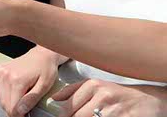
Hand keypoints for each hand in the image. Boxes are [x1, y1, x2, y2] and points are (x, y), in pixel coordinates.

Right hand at [0, 47, 60, 116]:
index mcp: (17, 79)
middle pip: (4, 103)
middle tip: (25, 111)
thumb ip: (32, 99)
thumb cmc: (45, 68)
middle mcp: (6, 75)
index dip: (19, 115)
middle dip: (14, 111)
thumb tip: (21, 110)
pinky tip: (13, 92)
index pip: (12, 107)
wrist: (41, 55)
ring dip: (8, 103)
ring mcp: (0, 72)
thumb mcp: (44, 86)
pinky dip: (4, 95)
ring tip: (20, 101)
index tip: (26, 115)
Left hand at [52, 80, 166, 116]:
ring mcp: (113, 110)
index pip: (68, 107)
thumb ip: (73, 90)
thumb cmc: (117, 93)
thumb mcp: (95, 86)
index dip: (62, 115)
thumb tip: (54, 98)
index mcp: (92, 86)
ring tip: (91, 116)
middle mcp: (102, 96)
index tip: (60, 116)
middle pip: (76, 116)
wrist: (146, 100)